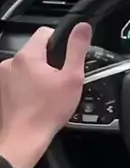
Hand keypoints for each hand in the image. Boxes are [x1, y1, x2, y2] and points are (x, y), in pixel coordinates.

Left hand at [0, 23, 91, 167]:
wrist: (24, 139)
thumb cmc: (46, 112)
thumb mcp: (71, 78)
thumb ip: (77, 49)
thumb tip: (82, 27)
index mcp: (28, 56)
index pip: (45, 32)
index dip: (60, 42)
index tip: (66, 59)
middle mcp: (10, 63)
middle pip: (36, 50)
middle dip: (49, 61)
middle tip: (59, 81)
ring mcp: (3, 77)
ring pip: (27, 65)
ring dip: (38, 74)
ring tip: (47, 93)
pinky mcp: (1, 89)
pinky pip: (18, 78)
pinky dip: (27, 85)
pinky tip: (36, 99)